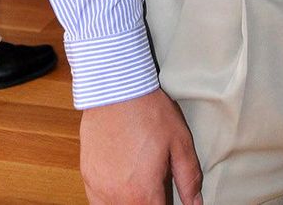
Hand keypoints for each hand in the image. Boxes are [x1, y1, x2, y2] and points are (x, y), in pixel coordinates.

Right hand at [80, 89, 201, 204]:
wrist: (117, 89)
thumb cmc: (150, 112)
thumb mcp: (180, 142)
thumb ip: (189, 178)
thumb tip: (195, 203)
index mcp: (143, 193)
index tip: (168, 197)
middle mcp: (117, 198)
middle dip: (150, 202)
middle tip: (158, 186)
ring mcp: (99, 190)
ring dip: (132, 201)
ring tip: (141, 182)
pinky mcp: (87, 178)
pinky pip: (98, 203)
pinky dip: (112, 199)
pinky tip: (122, 184)